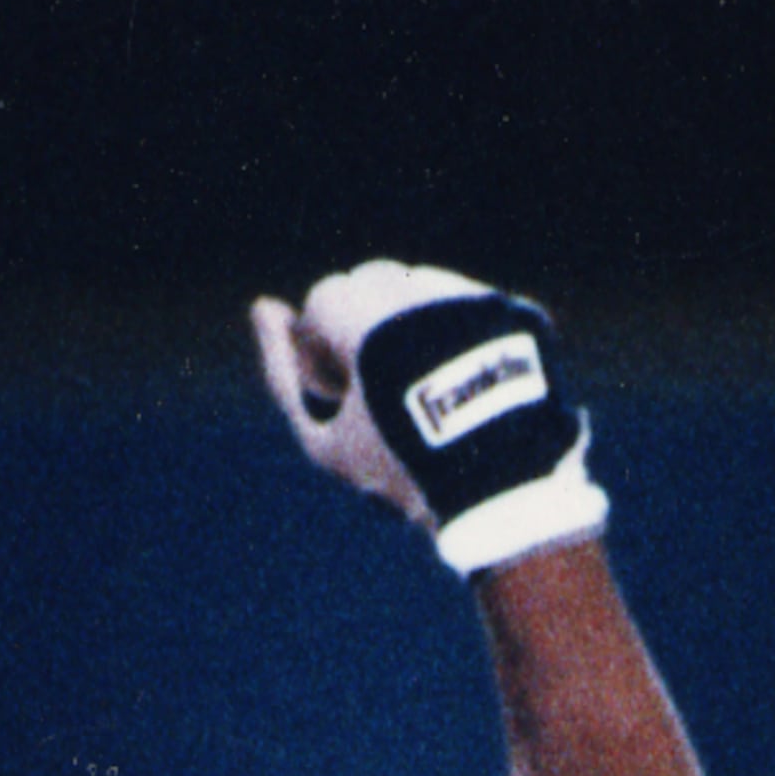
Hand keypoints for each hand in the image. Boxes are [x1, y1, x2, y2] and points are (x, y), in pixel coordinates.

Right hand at [251, 257, 607, 570]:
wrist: (505, 492)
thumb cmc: (403, 471)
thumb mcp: (326, 443)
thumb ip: (283, 376)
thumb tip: (263, 310)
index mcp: (363, 312)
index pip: (320, 302)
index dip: (324, 356)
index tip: (343, 400)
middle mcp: (414, 287)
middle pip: (369, 284)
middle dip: (366, 330)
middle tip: (384, 393)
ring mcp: (467, 293)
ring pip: (421, 289)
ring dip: (413, 327)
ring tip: (431, 392)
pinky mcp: (511, 308)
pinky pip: (470, 306)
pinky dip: (463, 337)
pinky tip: (470, 386)